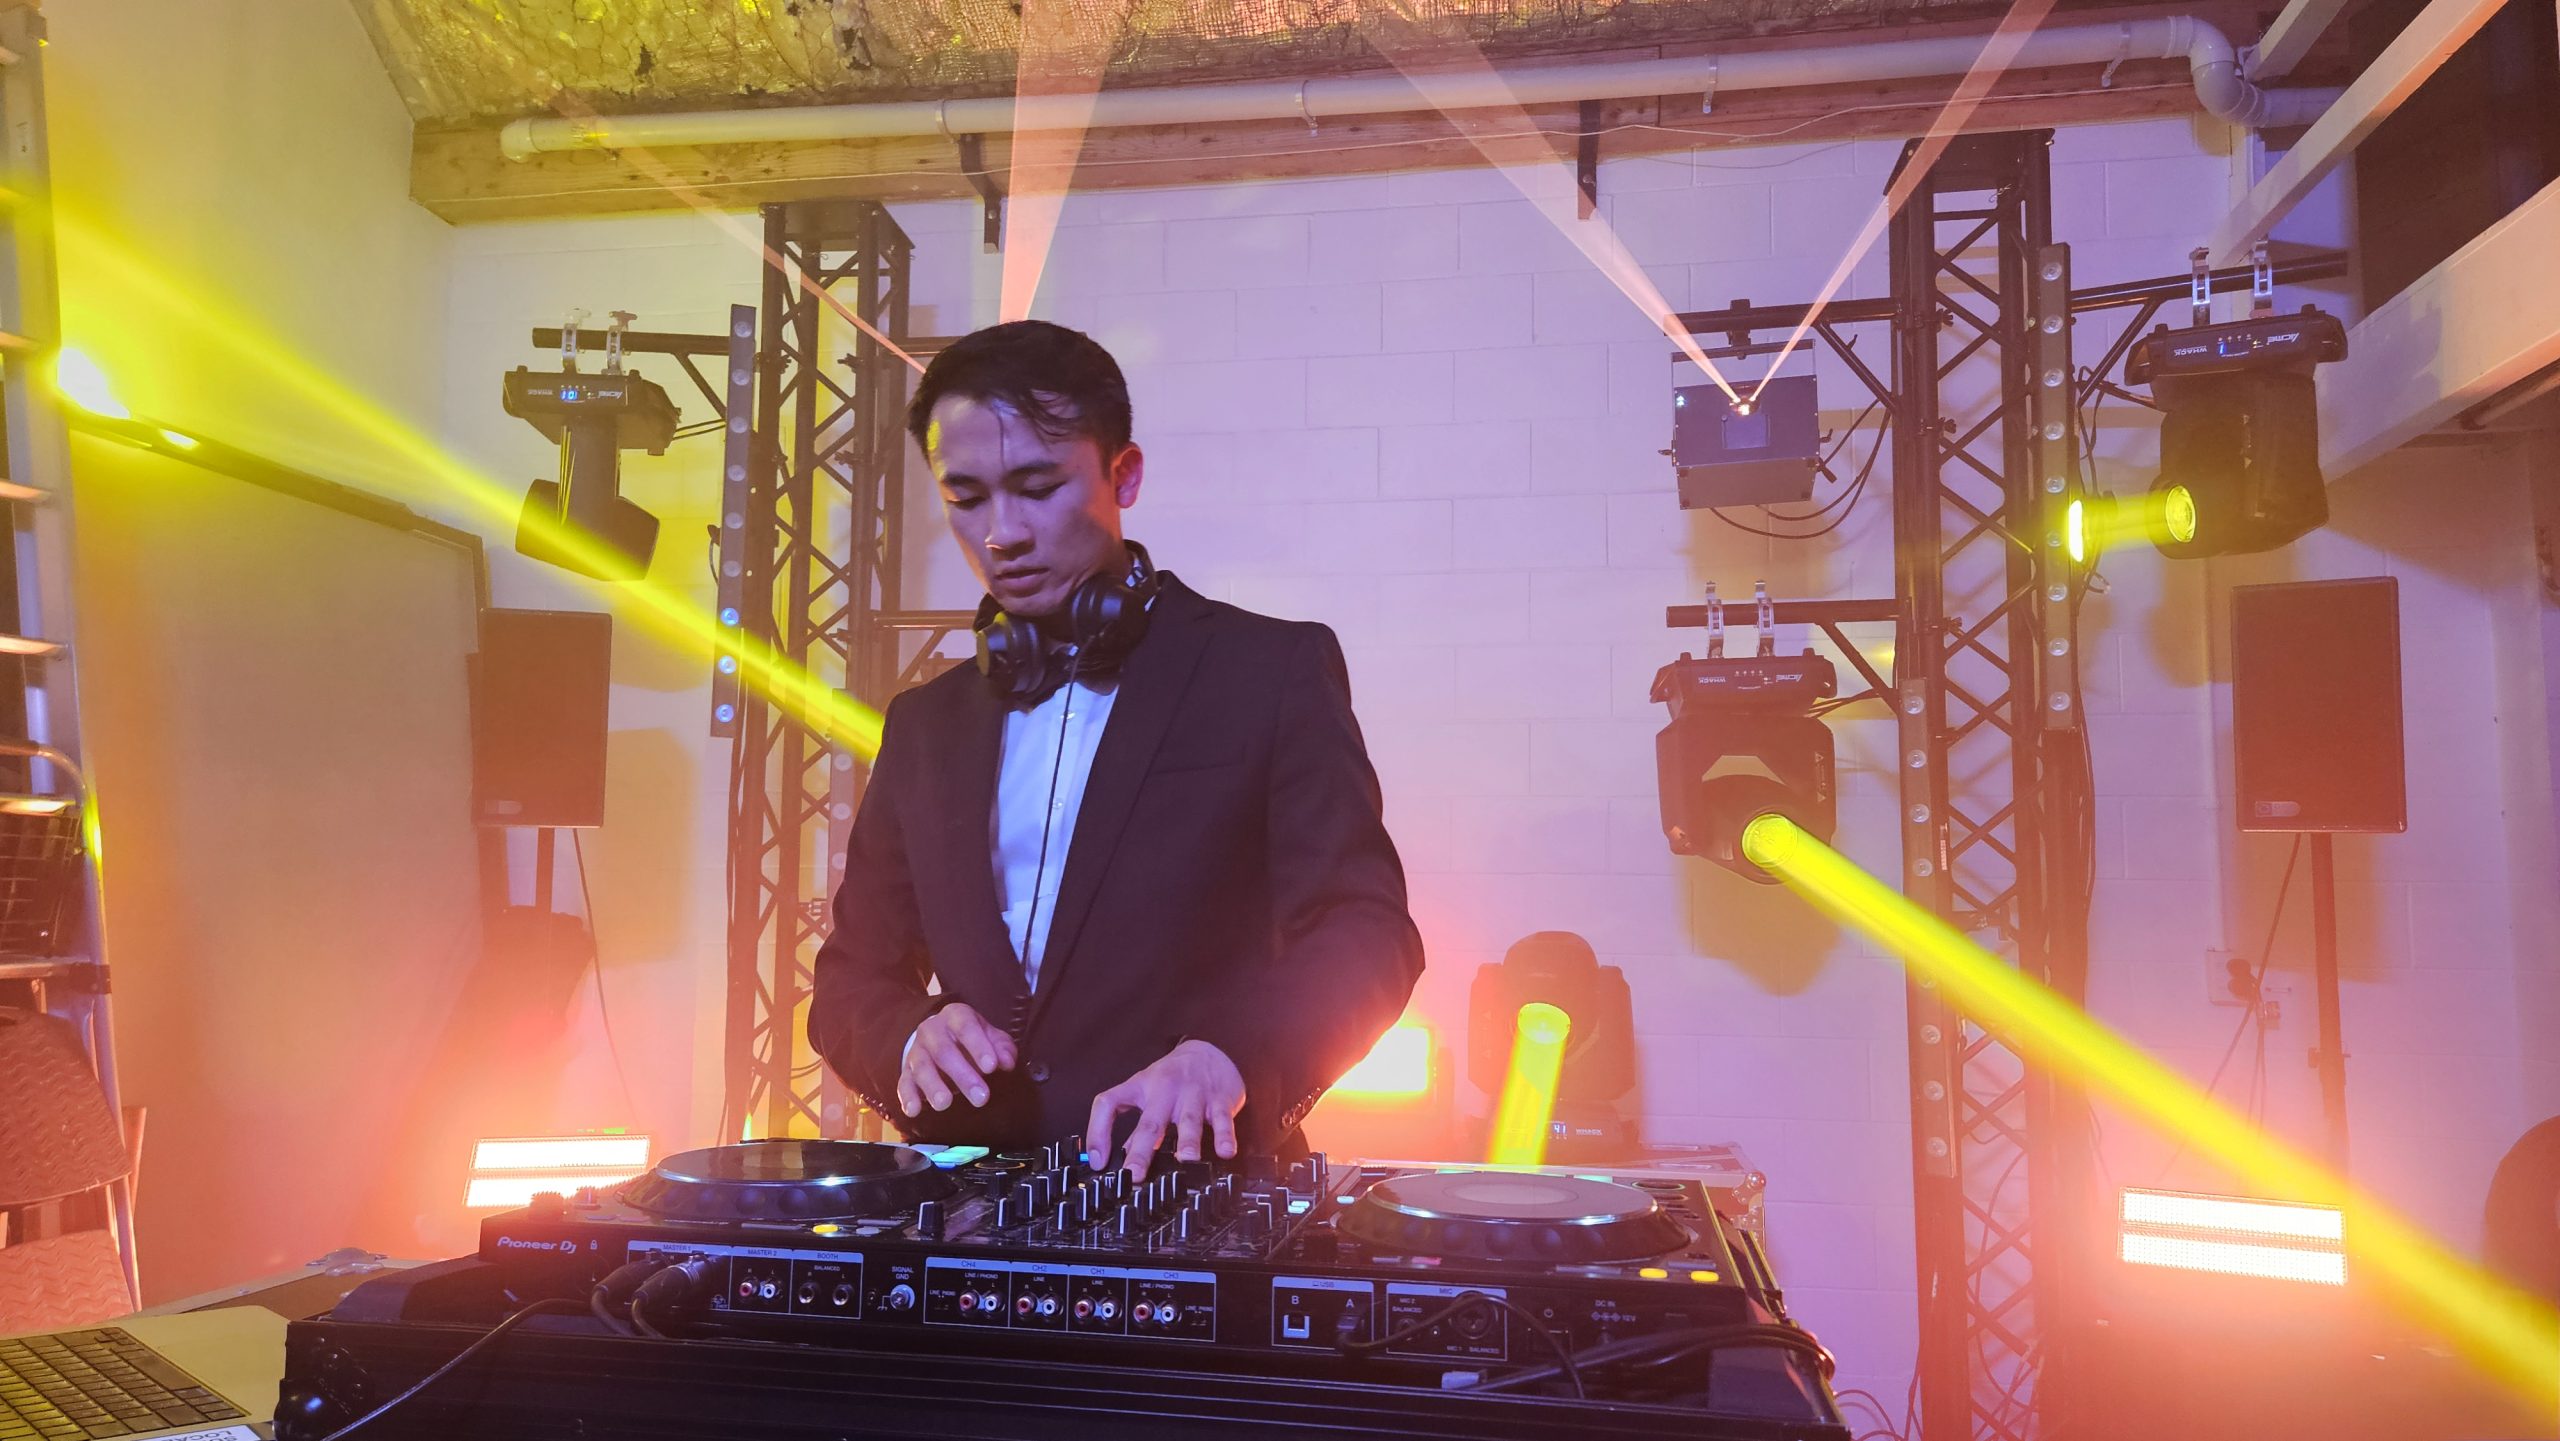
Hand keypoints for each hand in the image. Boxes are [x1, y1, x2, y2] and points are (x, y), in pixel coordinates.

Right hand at [896, 1003, 1017, 1116]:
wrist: (939, 1035)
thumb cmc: (971, 1038)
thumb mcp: (990, 1036)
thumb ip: (1002, 1048)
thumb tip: (1007, 1063)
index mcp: (955, 1016)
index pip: (966, 1027)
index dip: (978, 1046)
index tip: (991, 1067)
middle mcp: (932, 1031)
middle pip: (944, 1051)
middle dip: (962, 1075)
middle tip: (981, 1097)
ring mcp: (917, 1052)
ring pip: (922, 1068)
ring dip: (933, 1087)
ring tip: (944, 1104)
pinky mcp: (907, 1071)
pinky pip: (903, 1084)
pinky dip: (908, 1097)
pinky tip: (914, 1111)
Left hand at [1085, 1040, 1245, 1181]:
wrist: (1209, 1051)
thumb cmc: (1173, 1077)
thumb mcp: (1148, 1094)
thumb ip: (1137, 1128)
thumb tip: (1120, 1160)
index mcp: (1140, 1087)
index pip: (1109, 1103)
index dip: (1098, 1131)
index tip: (1097, 1161)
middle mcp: (1164, 1089)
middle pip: (1151, 1121)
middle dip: (1142, 1150)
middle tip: (1135, 1174)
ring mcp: (1193, 1093)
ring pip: (1189, 1119)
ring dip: (1187, 1141)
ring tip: (1185, 1160)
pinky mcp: (1219, 1099)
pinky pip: (1222, 1119)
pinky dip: (1224, 1136)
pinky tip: (1225, 1152)